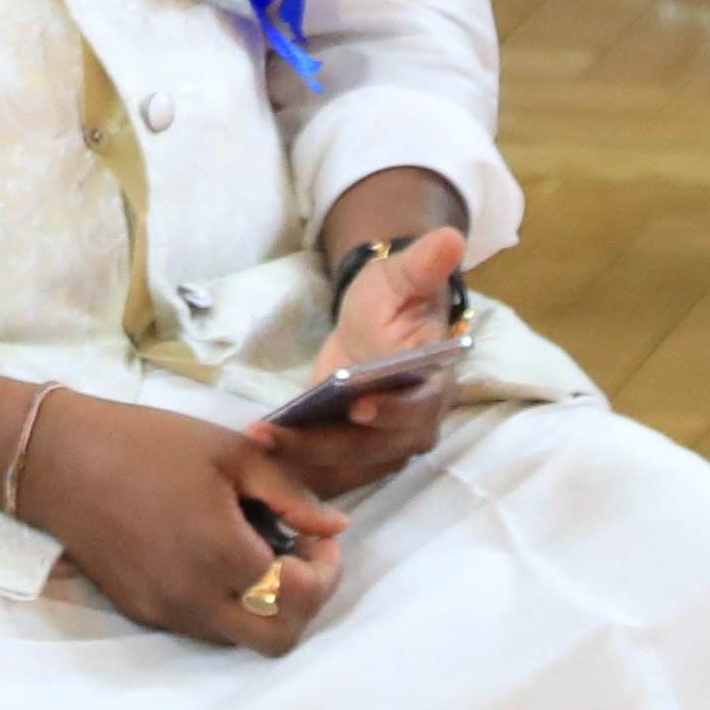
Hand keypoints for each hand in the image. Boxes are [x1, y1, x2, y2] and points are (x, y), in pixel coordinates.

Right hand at [15, 390, 338, 650]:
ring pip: (240, 638)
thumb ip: (290, 492)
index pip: (302, 594)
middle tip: (300, 555)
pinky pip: (203, 627)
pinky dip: (227, 604)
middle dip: (304, 602)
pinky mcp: (143, 611)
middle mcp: (195, 599)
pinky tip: (218, 557)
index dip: (326, 567)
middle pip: (278, 639)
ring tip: (260, 552)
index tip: (316, 532)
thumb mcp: (230, 452)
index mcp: (222, 555)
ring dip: (266, 607)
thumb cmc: (147, 442)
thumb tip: (337, 527)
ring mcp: (166, 612)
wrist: (58, 459)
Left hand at [257, 223, 467, 501]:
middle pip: (372, 447)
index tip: (358, 406)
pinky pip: (328, 472)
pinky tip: (260, 451)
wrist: (375, 326)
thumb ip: (423, 265)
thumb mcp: (401, 277)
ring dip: (302, 459)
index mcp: (434, 386)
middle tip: (275, 434)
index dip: (391, 410)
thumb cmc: (393, 301)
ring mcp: (385, 448)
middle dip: (323, 443)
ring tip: (258, 439)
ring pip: (346, 466)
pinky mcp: (354, 457)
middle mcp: (415, 427)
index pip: (417, 407)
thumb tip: (451, 238)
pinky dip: (296, 467)